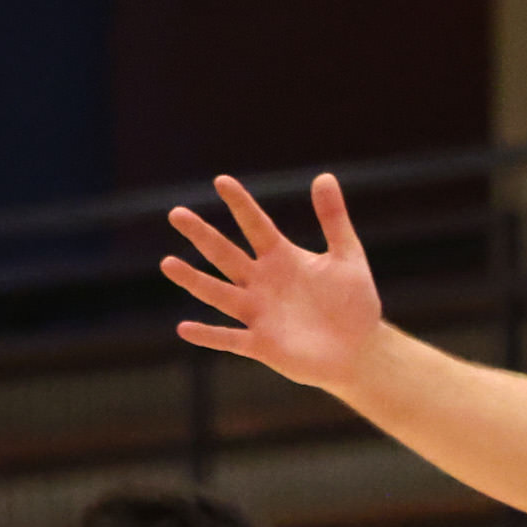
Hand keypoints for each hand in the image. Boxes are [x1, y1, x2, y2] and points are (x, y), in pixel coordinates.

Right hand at [162, 173, 385, 390]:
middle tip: (177, 214)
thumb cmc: (354, 303)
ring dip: (194, 280)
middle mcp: (262, 282)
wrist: (359, 350)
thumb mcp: (348, 257)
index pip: (255, 225)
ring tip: (168, 263)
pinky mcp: (261, 344)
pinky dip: (208, 335)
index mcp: (281, 258)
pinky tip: (184, 328)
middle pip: (226, 254)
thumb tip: (324, 176)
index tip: (221, 181)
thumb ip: (334, 220)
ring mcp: (258, 313)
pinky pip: (229, 339)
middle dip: (202, 235)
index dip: (241, 204)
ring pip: (219, 294)